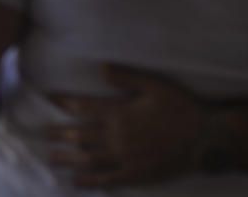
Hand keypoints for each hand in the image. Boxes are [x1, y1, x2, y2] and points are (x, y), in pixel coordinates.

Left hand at [45, 64, 202, 187]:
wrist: (205, 139)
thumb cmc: (182, 108)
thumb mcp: (155, 85)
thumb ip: (126, 77)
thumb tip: (100, 67)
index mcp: (120, 112)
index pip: (84, 106)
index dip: (65, 102)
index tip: (48, 99)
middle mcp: (117, 136)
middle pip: (81, 134)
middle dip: (60, 133)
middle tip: (42, 133)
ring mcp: (125, 158)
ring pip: (89, 158)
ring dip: (68, 157)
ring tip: (50, 157)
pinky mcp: (135, 175)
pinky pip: (107, 179)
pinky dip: (89, 180)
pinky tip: (76, 181)